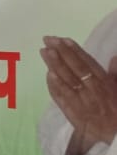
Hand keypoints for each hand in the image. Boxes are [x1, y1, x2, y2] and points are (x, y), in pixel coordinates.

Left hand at [41, 35, 116, 154]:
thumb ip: (116, 74)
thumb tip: (114, 58)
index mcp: (105, 84)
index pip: (88, 64)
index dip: (75, 51)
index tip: (63, 39)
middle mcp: (93, 91)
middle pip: (74, 70)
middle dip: (61, 53)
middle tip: (48, 40)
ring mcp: (82, 103)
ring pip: (66, 82)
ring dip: (54, 66)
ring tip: (44, 52)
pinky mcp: (74, 115)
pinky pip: (63, 100)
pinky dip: (54, 87)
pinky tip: (47, 75)